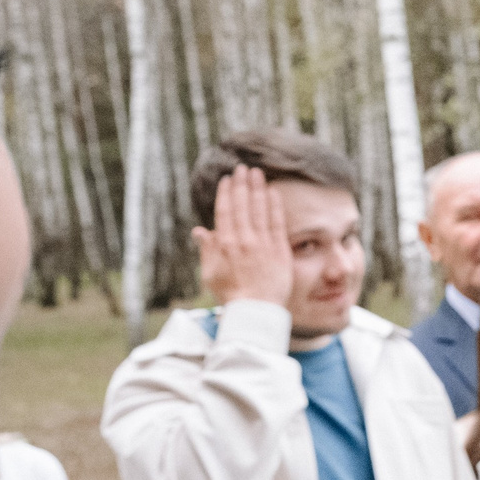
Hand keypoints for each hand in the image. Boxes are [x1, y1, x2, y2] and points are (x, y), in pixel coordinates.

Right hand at [195, 164, 293, 308]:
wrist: (255, 311)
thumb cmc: (231, 295)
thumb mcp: (210, 274)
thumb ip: (207, 250)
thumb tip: (199, 231)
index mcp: (224, 243)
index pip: (225, 211)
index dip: (226, 193)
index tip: (227, 179)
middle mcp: (243, 239)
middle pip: (242, 205)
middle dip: (241, 184)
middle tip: (242, 168)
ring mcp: (262, 243)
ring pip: (259, 209)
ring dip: (257, 188)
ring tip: (257, 173)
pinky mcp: (279, 249)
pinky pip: (276, 222)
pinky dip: (274, 205)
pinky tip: (273, 192)